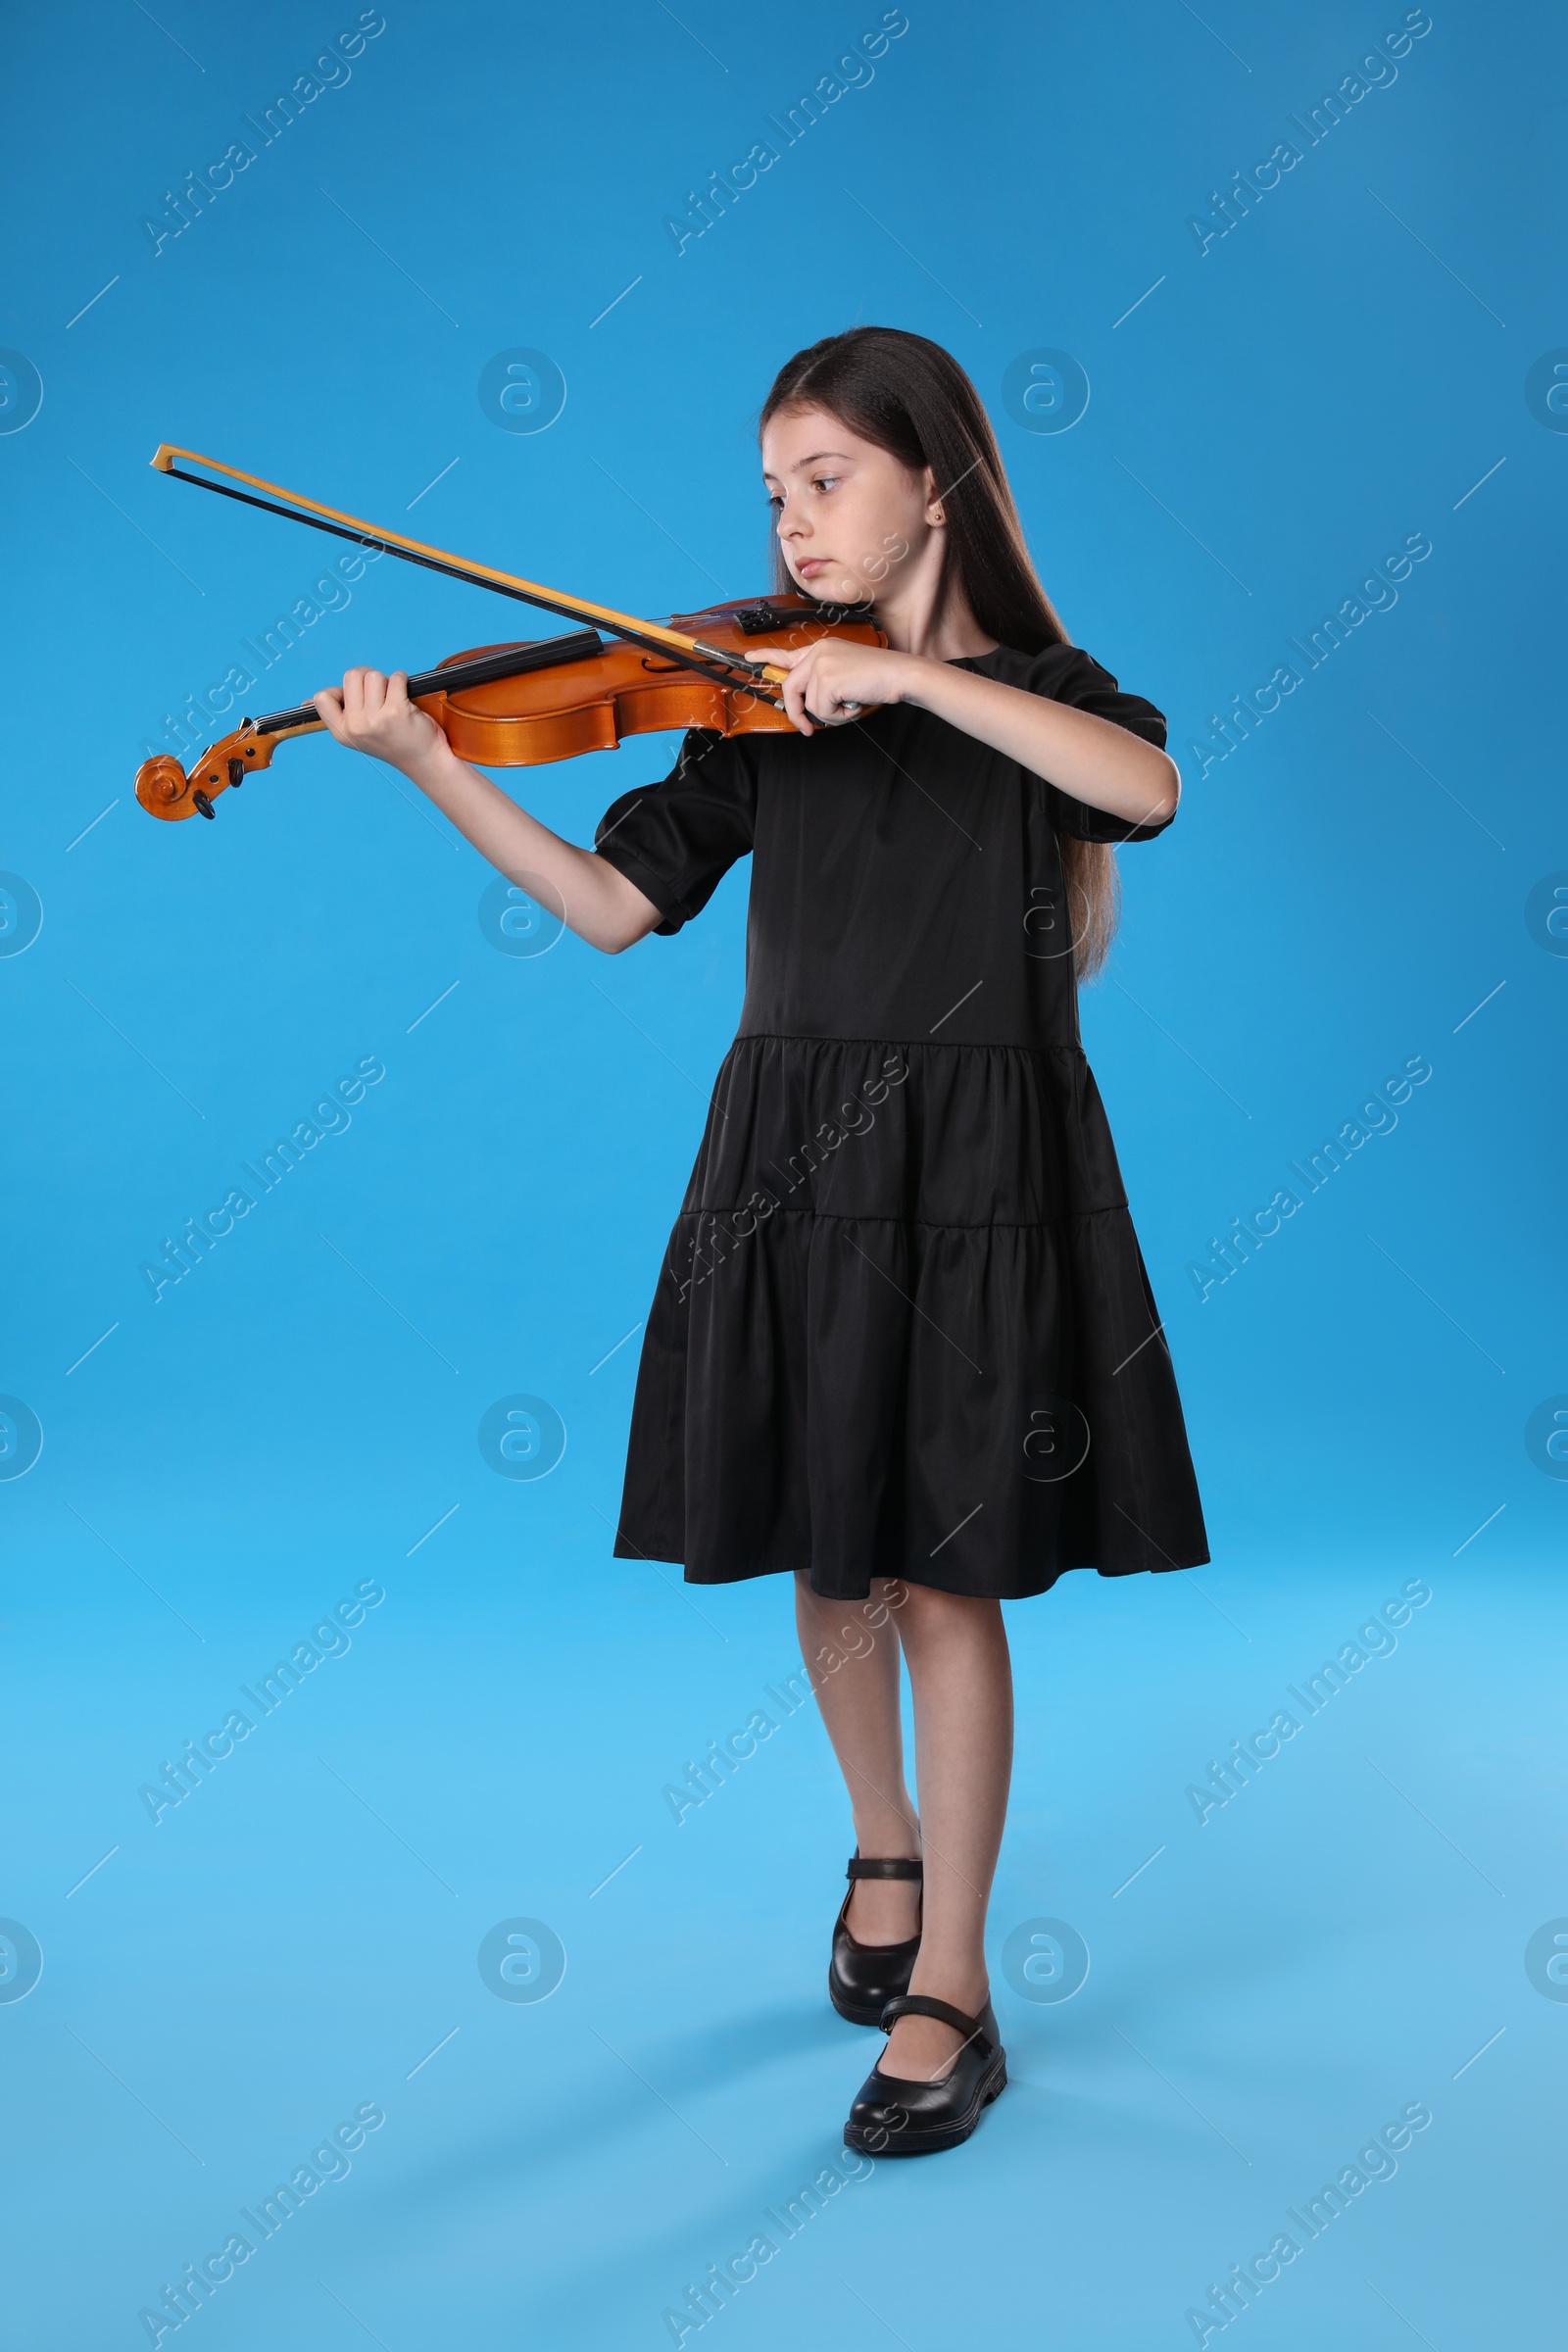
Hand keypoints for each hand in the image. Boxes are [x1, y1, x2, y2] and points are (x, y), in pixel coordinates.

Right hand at [311, 668, 444, 776]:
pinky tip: (406, 698)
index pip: (322, 697)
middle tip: (381, 697)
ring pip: (373, 675)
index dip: (341, 690)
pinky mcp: (396, 711)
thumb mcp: (358, 733)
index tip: (358, 701)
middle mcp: (355, 727)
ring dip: (387, 681)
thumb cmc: (393, 741)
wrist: (425, 760)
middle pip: (351, 676)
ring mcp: (375, 720)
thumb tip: (306, 702)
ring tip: (395, 701)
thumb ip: (336, 714)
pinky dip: (403, 680)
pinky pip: (395, 678)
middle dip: (368, 679)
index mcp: (341, 732)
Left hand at [746, 639, 914, 734]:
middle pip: (791, 687)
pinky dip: (838, 716)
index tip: (750, 658)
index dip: (767, 657)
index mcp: (822, 649)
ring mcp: (821, 663)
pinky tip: (854, 704)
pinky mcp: (827, 678)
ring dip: (830, 714)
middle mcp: (818, 652)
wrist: (900, 674)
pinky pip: (821, 710)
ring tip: (851, 705)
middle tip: (808, 729)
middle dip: (797, 713)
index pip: (788, 653)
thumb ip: (823, 684)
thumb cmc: (878, 678)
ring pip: (810, 704)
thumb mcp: (845, 676)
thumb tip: (808, 707)